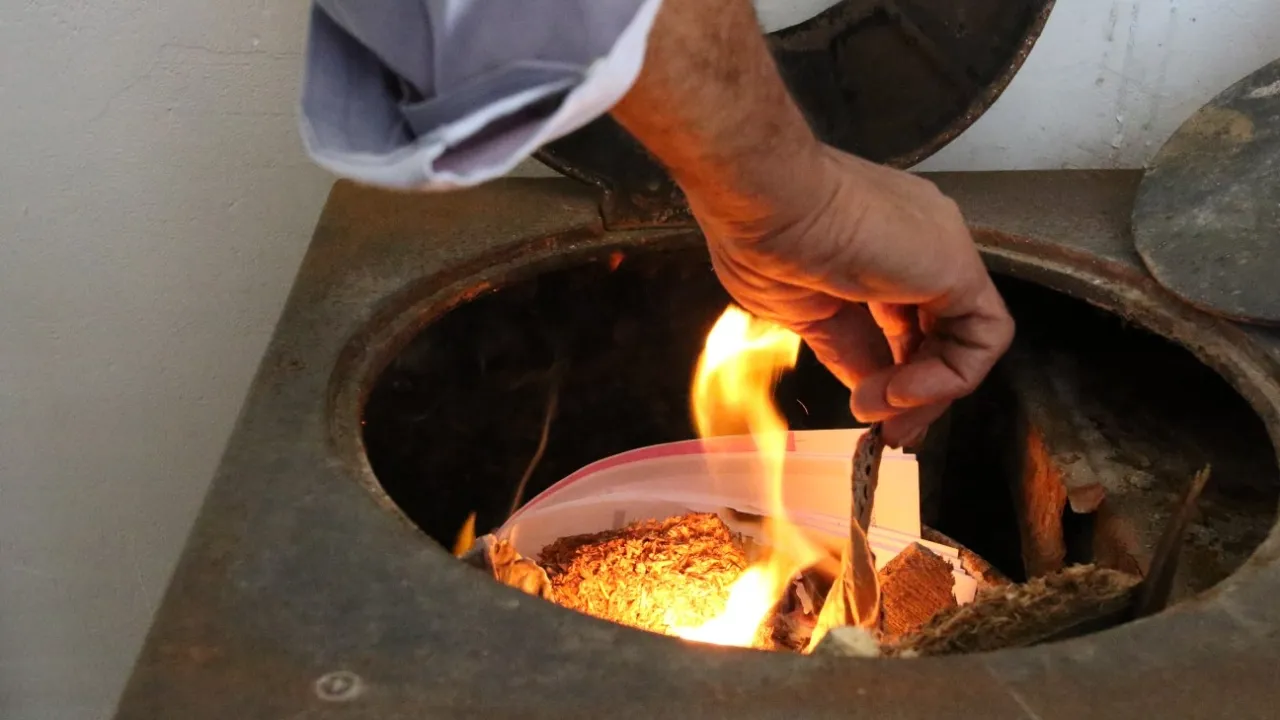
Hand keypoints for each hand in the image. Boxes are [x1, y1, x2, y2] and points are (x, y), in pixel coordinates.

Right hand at [608, 0, 1012, 445]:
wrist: (761, 198)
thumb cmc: (760, 238)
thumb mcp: (802, 310)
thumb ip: (844, 348)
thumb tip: (866, 390)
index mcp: (874, 247)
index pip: (903, 324)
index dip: (892, 374)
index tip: (868, 412)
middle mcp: (916, 245)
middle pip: (937, 333)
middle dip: (917, 394)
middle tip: (889, 434)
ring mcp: (940, 251)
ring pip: (965, 338)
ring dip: (929, 393)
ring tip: (884, 414)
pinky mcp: (956, 266)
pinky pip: (982, 337)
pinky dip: (949, 378)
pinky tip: (901, 390)